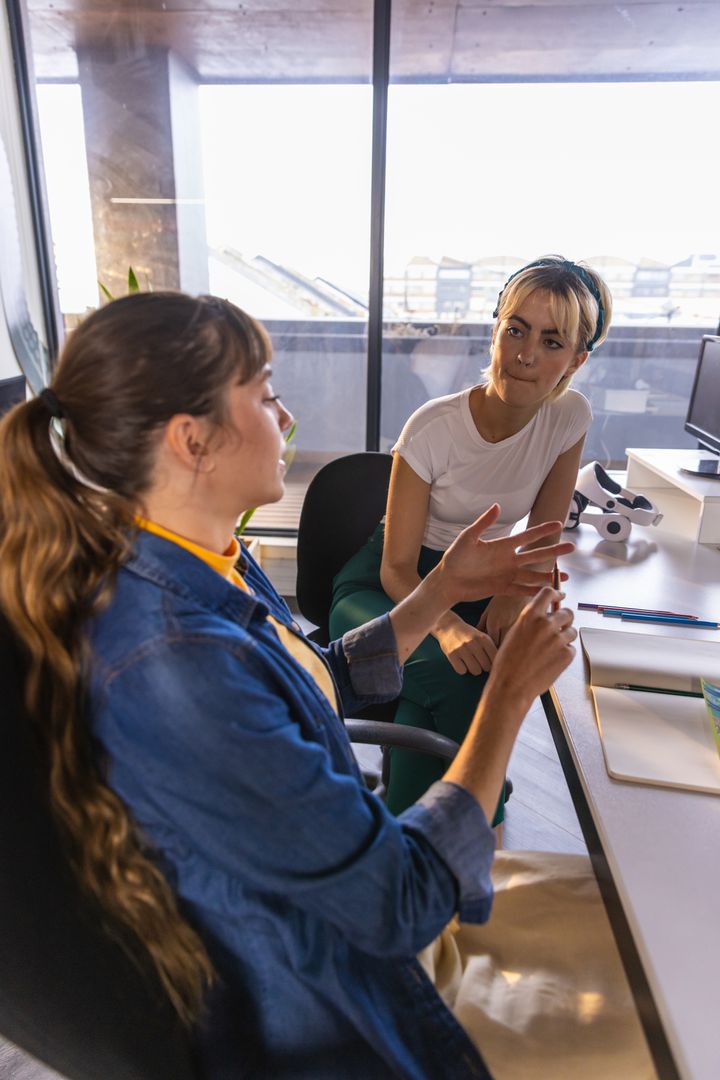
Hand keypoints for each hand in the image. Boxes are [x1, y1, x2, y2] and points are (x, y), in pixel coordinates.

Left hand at [435, 504, 574, 606]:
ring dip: (548, 575)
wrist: (447, 581)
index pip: (526, 537)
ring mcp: (507, 575)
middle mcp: (508, 560)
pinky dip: (535, 592)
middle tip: (571, 547)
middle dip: (553, 551)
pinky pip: (522, 590)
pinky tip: (548, 593)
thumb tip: (497, 506)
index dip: (542, 531)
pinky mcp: (502, 589)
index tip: (557, 524)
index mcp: (502, 546)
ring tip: (565, 576)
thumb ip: (483, 524)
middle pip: (535, 555)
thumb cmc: (455, 558)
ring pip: (533, 575)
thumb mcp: (468, 538)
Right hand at [435, 617, 496, 674]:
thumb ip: (492, 649)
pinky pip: (462, 671)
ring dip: (473, 669)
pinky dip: (462, 669)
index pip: (495, 659)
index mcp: (484, 638)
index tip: (490, 662)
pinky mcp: (452, 654)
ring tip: (470, 662)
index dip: (494, 663)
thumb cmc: (469, 635)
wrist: (448, 626)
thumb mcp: (482, 637)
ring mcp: (462, 649)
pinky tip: (460, 662)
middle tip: (479, 662)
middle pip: (486, 667)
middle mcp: (474, 643)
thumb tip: (503, 665)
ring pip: (475, 671)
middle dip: (483, 667)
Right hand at [487, 587, 576, 709]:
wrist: (511, 685)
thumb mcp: (514, 633)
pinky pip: (571, 648)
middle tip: (559, 627)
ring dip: (565, 637)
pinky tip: (551, 660)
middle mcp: (545, 624)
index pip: (548, 593)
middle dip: (564, 619)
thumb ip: (530, 621)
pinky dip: (564, 653)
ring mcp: (558, 639)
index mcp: (530, 616)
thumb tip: (543, 616)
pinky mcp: (566, 654)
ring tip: (551, 649)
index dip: (555, 594)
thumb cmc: (508, 662)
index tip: (559, 596)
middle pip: (567, 612)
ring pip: (571, 631)